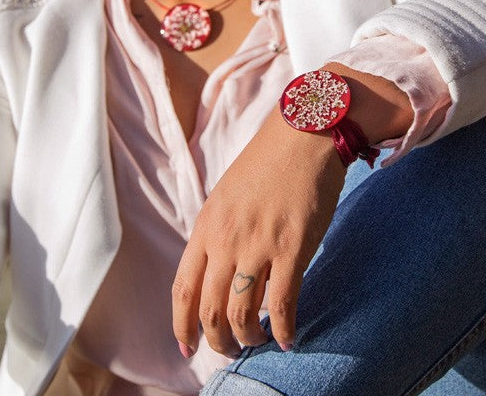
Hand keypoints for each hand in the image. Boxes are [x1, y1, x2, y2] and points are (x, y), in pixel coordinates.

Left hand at [172, 102, 346, 356]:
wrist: (304, 134)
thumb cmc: (268, 162)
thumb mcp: (227, 194)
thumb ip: (218, 233)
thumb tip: (219, 274)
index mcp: (207, 225)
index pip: (182, 289)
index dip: (181, 326)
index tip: (187, 347)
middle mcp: (226, 238)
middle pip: (208, 310)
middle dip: (216, 341)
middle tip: (229, 350)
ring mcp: (258, 245)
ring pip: (241, 314)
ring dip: (247, 339)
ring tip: (257, 343)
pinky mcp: (293, 248)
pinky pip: (281, 305)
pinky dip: (282, 331)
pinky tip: (288, 339)